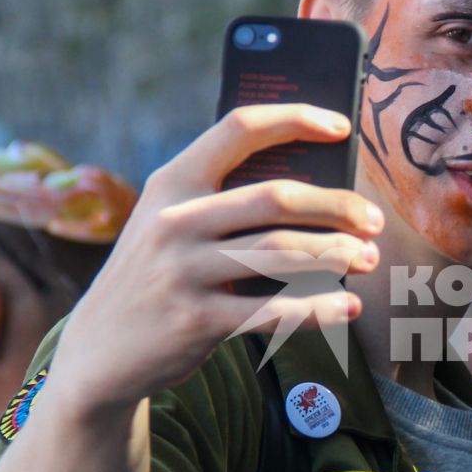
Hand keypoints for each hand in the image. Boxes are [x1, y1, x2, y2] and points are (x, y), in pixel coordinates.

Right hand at [48, 104, 384, 413]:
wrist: (98, 352)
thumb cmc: (155, 278)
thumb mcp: (169, 225)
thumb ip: (222, 201)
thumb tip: (317, 189)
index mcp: (172, 183)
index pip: (239, 128)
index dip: (296, 119)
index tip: (342, 128)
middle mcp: (173, 221)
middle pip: (276, 196)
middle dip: (337, 206)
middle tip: (373, 220)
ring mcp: (182, 271)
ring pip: (281, 252)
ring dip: (336, 254)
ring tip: (368, 259)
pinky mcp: (196, 321)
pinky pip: (273, 311)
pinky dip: (318, 310)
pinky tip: (346, 308)